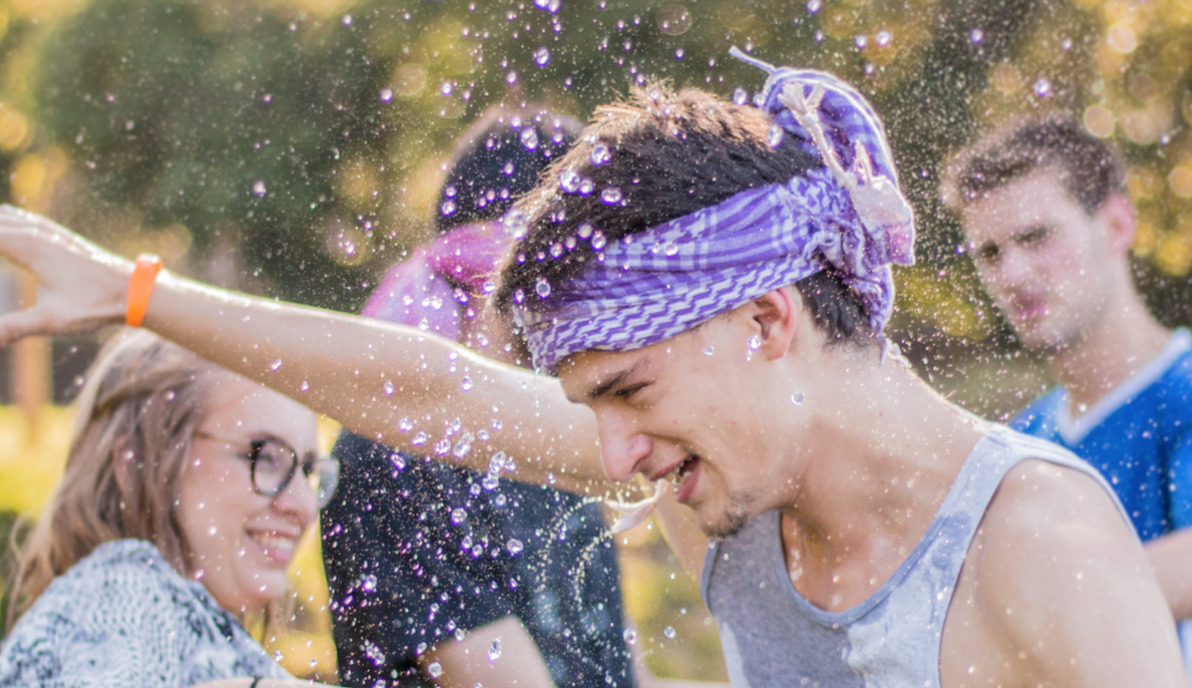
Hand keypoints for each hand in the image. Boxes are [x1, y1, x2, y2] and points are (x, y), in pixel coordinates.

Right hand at [0, 205, 129, 344]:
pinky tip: (3, 224)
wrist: (136, 290)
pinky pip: (19, 218)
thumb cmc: (97, 306)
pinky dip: (3, 219)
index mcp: (30, 247)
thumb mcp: (52, 322)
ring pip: (4, 214)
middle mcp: (37, 233)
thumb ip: (13, 329)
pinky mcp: (57, 236)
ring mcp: (48, 231)